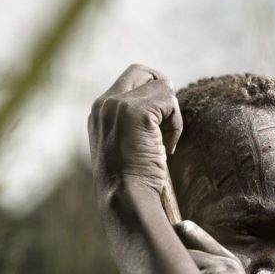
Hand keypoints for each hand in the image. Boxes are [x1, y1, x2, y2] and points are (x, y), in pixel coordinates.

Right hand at [87, 64, 182, 206]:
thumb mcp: (124, 146)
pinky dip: (176, 124)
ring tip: (164, 144)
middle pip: (143, 72)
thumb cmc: (130, 183)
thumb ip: (133, 122)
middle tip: (167, 124)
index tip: (155, 129)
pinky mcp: (136, 112)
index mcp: (98, 112)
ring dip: (172, 114)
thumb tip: (164, 104)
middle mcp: (103, 103)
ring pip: (161, 85)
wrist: (126, 201)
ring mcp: (118, 105)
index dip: (151, 97)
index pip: (129, 81)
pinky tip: (168, 148)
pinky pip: (170, 100)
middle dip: (163, 92)